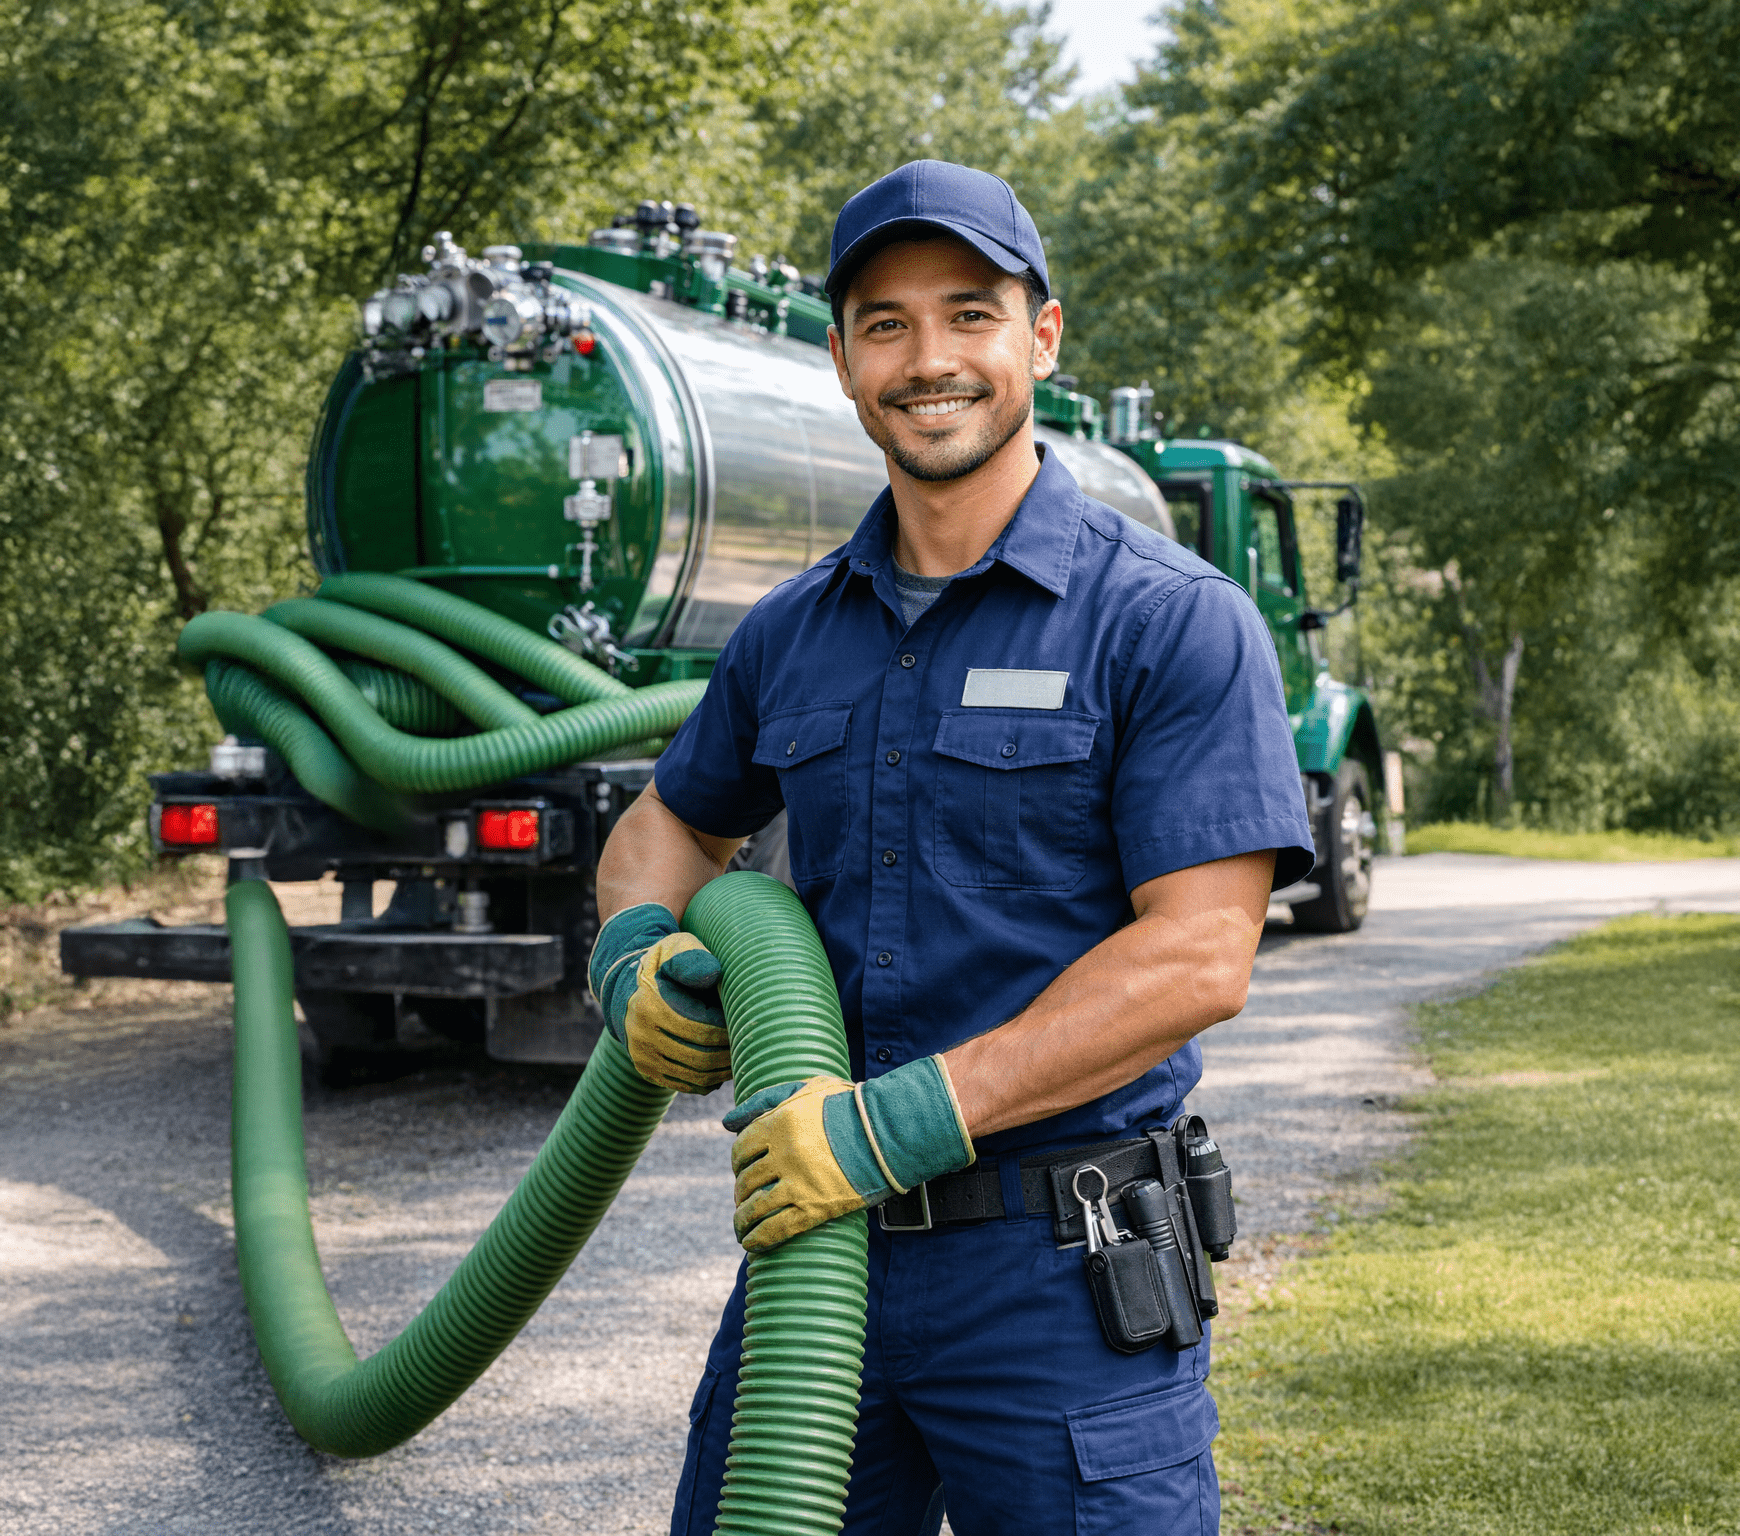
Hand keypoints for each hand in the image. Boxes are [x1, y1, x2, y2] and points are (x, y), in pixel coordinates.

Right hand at [588, 903, 728, 1092]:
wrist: (631, 987)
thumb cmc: (665, 965)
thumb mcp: (676, 949)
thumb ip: (693, 958)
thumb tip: (713, 974)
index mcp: (650, 1004)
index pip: (702, 1028)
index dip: (729, 1029)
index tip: (744, 1020)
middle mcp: (641, 1034)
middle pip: (701, 1056)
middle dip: (729, 1052)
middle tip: (748, 1042)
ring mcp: (641, 1056)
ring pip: (695, 1076)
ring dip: (723, 1069)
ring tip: (740, 1054)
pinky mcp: (646, 1070)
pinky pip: (685, 1084)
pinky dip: (709, 1079)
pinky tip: (722, 1065)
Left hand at [723, 1056, 973, 1251]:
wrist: (891, 1130)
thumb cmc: (852, 1106)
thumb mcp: (808, 1089)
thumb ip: (766, 1099)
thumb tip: (726, 1120)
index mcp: (778, 1123)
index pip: (741, 1148)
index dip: (738, 1162)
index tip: (743, 1170)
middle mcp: (781, 1154)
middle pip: (747, 1179)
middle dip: (741, 1193)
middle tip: (745, 1200)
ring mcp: (797, 1183)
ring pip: (755, 1207)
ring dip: (743, 1221)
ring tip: (742, 1228)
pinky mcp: (814, 1208)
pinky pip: (776, 1229)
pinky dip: (759, 1239)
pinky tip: (752, 1245)